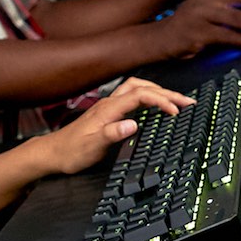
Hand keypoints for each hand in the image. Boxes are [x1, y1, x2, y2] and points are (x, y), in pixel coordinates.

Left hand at [41, 77, 195, 174]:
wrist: (53, 153)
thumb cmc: (71, 152)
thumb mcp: (91, 147)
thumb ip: (111, 134)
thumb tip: (133, 123)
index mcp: (108, 109)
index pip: (140, 95)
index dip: (161, 100)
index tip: (176, 111)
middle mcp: (109, 103)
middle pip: (142, 87)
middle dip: (167, 92)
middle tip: (187, 102)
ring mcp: (109, 106)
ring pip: (137, 88)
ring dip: (158, 91)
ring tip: (177, 101)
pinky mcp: (109, 112)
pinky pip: (133, 97)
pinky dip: (149, 97)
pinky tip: (155, 106)